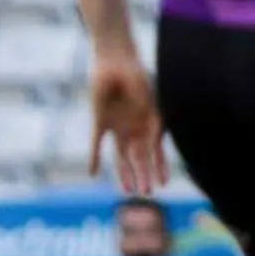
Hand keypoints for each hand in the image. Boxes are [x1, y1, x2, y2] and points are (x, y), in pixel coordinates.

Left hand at [89, 50, 168, 195]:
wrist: (116, 61)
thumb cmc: (136, 75)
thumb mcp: (148, 97)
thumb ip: (149, 117)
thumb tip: (152, 139)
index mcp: (152, 123)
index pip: (157, 152)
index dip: (160, 168)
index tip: (163, 183)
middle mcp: (136, 128)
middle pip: (140, 158)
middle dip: (144, 175)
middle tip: (146, 194)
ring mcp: (118, 127)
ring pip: (121, 157)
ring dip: (124, 173)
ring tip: (127, 192)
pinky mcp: (100, 122)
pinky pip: (97, 143)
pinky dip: (94, 157)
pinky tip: (92, 173)